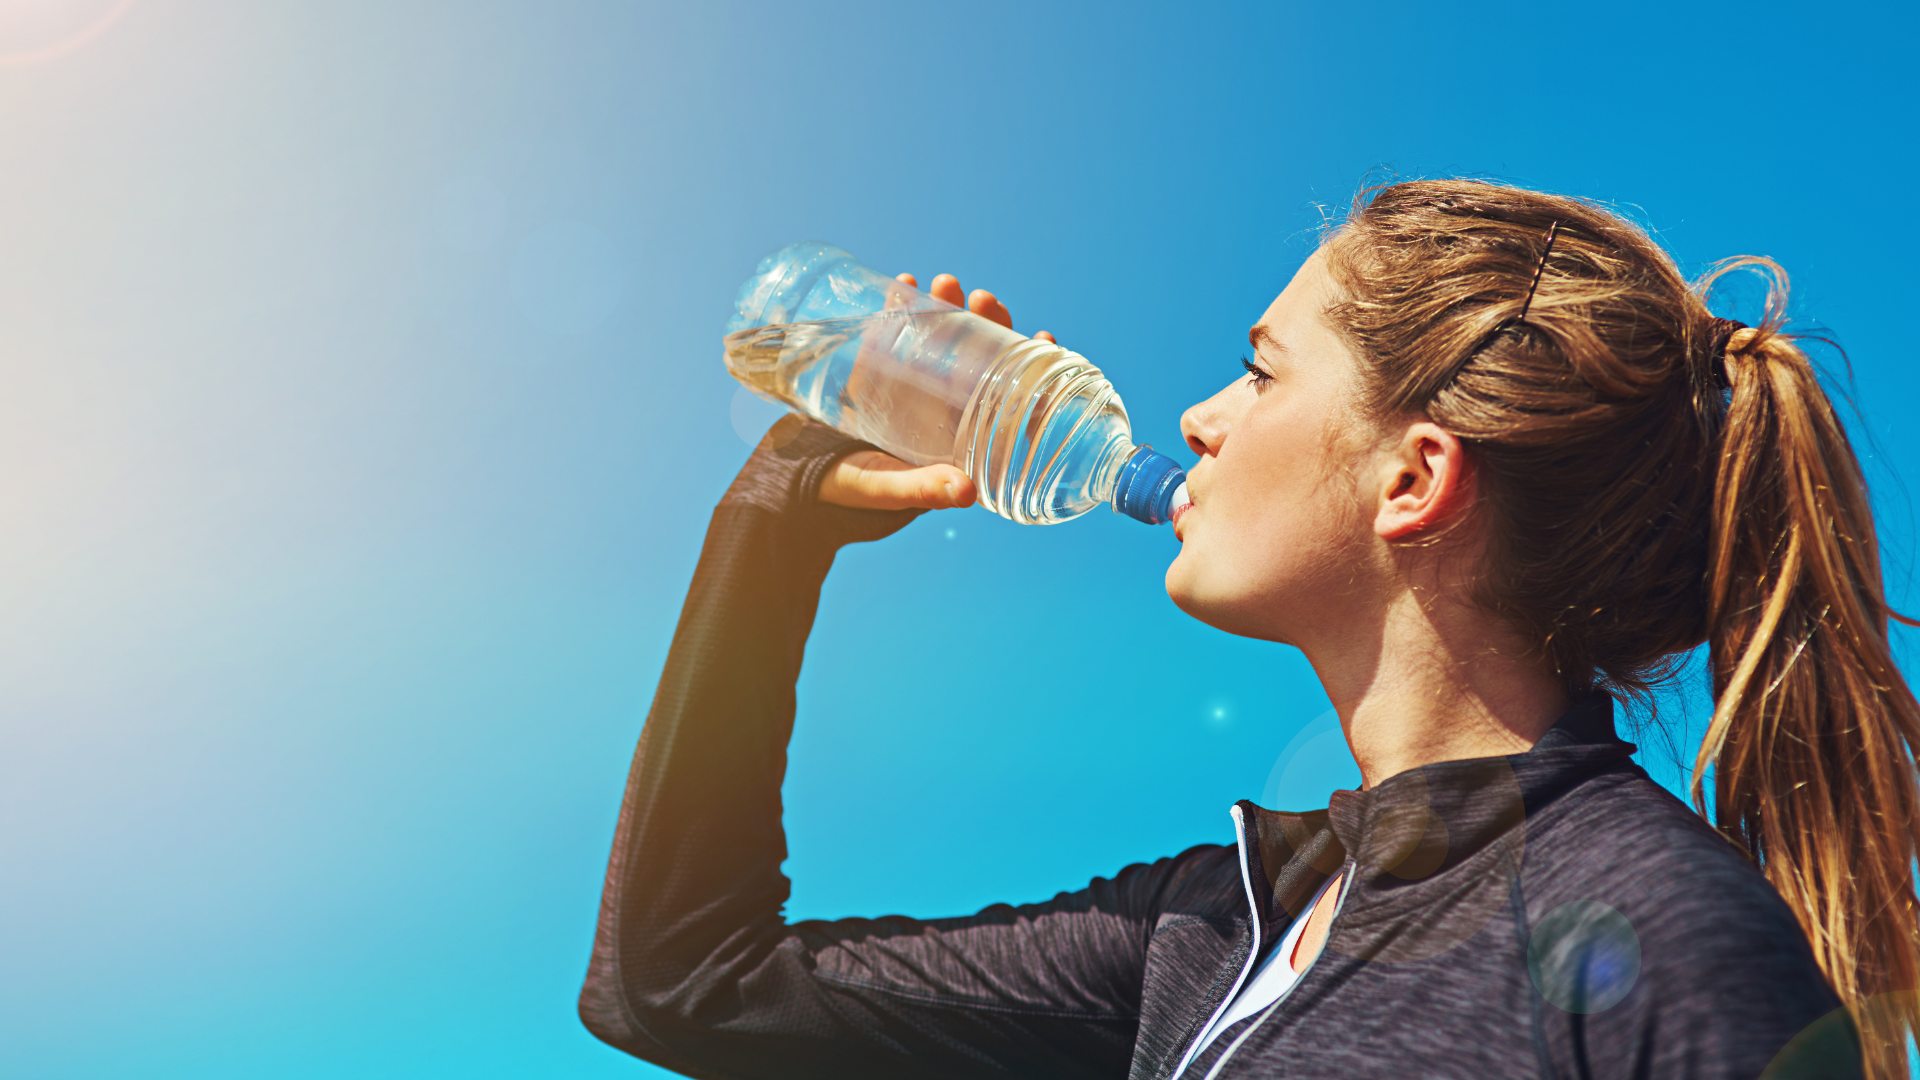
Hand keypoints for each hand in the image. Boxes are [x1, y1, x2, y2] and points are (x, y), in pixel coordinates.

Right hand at [817, 270, 1050, 510]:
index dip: (1033, 371)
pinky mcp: (879, 369)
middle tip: (982, 299)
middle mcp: (942, 409)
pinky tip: (904, 284)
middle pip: (981, 359)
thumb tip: (966, 493)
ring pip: (943, 338)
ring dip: (948, 308)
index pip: (1009, 400)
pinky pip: (898, 330)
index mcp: (960, 438)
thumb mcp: (891, 490)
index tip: (1043, 336)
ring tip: (943, 283)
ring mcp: (912, 385)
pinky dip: (901, 306)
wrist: (800, 480)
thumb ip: (924, 491)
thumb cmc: (853, 494)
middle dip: (989, 324)